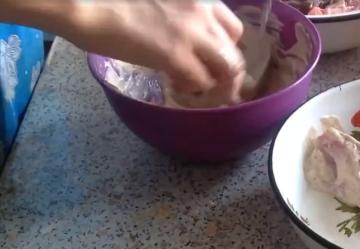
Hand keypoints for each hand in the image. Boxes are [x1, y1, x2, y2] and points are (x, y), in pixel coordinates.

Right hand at [75, 0, 245, 98]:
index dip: (225, 50)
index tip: (212, 61)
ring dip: (214, 85)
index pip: (234, 28)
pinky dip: (193, 90)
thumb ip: (182, 17)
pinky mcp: (175, 54)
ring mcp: (192, 33)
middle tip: (207, 83)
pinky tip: (177, 87)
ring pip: (227, 69)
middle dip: (225, 73)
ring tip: (195, 89)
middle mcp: (204, 11)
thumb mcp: (163, 2)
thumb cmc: (114, 1)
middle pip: (235, 52)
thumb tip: (190, 43)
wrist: (86, 3)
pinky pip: (201, 81)